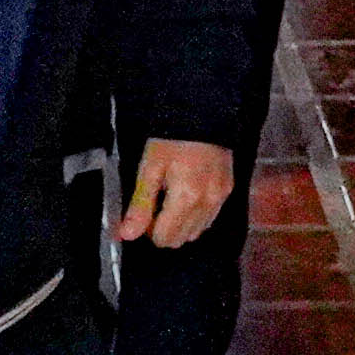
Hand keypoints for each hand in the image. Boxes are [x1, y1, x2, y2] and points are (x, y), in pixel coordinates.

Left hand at [114, 139, 237, 248]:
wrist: (202, 115)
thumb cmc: (172, 138)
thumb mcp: (149, 169)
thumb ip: (140, 205)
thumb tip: (127, 234)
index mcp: (186, 198)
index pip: (165, 238)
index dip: (149, 230)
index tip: (145, 212)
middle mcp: (207, 203)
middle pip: (181, 239)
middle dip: (164, 229)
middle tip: (156, 204)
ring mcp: (220, 198)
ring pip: (196, 232)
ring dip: (180, 224)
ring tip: (171, 198)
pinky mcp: (227, 191)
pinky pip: (208, 218)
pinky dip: (195, 216)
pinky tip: (186, 196)